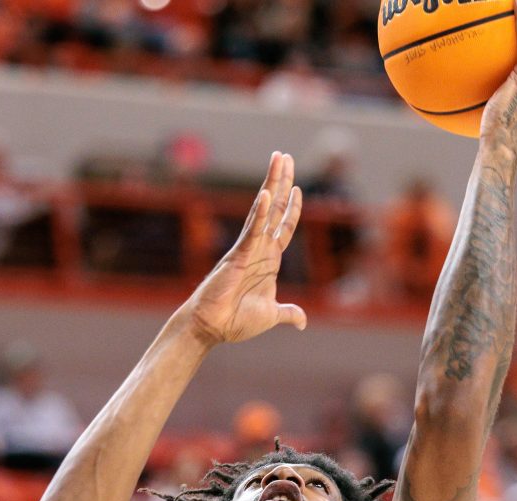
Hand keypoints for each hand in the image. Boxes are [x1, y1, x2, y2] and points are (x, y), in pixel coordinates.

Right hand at [179, 151, 306, 345]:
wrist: (213, 328)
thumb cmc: (236, 321)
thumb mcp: (271, 315)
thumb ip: (288, 313)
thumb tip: (303, 322)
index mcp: (268, 261)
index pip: (284, 228)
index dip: (292, 209)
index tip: (298, 189)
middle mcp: (259, 249)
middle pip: (274, 208)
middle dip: (282, 182)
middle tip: (284, 156)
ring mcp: (249, 249)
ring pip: (264, 210)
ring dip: (273, 184)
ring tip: (279, 159)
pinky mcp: (238, 255)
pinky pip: (252, 231)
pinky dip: (260, 213)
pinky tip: (266, 194)